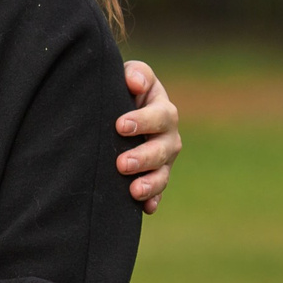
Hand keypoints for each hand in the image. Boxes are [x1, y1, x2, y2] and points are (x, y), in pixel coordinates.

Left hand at [119, 60, 181, 214]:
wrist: (115, 110)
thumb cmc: (122, 89)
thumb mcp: (129, 76)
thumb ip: (135, 74)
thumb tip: (134, 82)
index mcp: (162, 110)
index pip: (159, 115)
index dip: (143, 120)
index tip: (120, 126)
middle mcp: (167, 136)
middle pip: (163, 149)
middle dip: (144, 157)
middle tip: (121, 163)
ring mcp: (162, 160)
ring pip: (163, 174)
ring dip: (150, 183)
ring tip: (133, 190)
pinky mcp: (153, 177)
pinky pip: (157, 192)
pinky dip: (152, 200)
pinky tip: (145, 207)